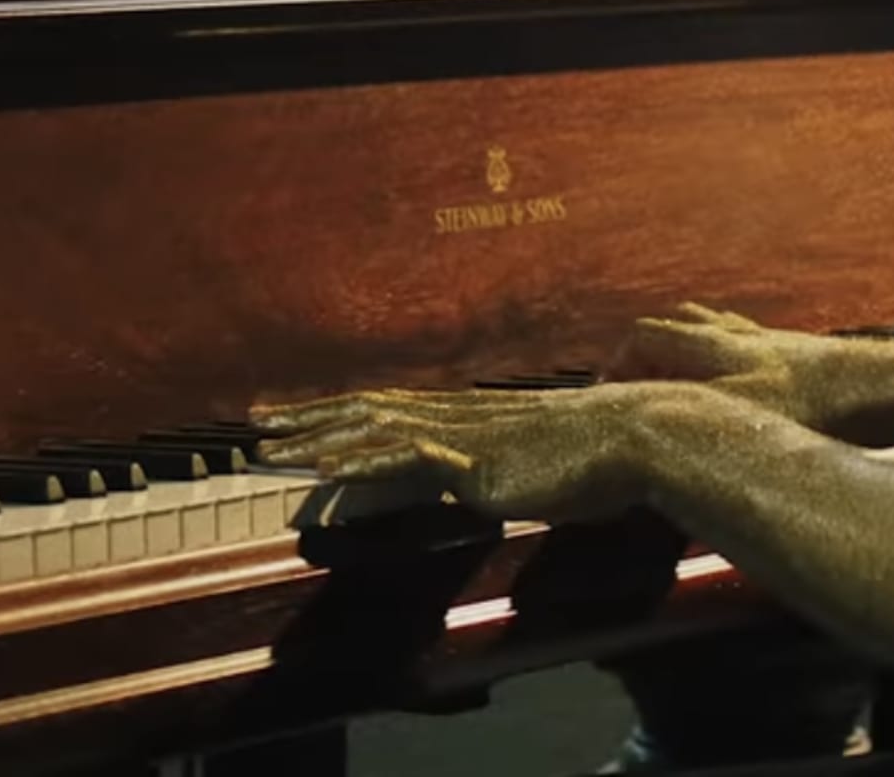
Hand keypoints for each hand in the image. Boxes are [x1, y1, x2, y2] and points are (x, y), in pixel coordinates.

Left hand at [250, 381, 697, 523]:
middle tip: (253, 423)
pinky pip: (403, 459)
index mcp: (473, 417)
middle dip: (308, 417)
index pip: (392, 410)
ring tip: (269, 448)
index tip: (299, 419)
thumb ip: (514, 470)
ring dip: (316, 439)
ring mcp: (464, 436)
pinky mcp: (474, 462)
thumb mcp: (546, 466)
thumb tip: (497, 483)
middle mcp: (459, 417)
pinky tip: (325, 472)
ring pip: (372, 430)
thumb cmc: (605, 460)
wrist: (640, 441)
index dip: (341, 413)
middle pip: (367, 410)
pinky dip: (358, 463)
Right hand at [610, 302, 875, 433]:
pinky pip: (744, 340)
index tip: (604, 391)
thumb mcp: (747, 417)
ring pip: (710, 327)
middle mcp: (736, 335)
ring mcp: (766, 340)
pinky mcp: (795, 351)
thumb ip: (692, 420)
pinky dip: (724, 353)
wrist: (889, 383)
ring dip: (685, 347)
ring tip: (676, 378)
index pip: (647, 336)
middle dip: (647, 352)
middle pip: (675, 325)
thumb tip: (636, 432)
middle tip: (633, 385)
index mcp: (716, 346)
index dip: (619, 363)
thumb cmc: (822, 404)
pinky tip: (736, 382)